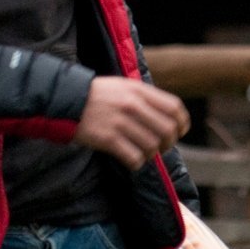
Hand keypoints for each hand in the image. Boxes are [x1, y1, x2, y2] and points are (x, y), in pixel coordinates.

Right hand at [73, 77, 189, 170]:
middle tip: (161, 147)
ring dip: (152, 154)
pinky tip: (131, 159)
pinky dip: (137, 162)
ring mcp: (120, 122)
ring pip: (152, 146)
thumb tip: (169, 115)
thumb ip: (145, 96)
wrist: (67, 100)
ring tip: (144, 153)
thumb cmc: (97, 94)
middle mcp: (132, 105)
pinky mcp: (108, 139)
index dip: (182, 123)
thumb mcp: (123, 85)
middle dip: (169, 142)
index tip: (180, 131)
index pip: (174, 107)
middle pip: (167, 130)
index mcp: (138, 90)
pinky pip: (134, 157)